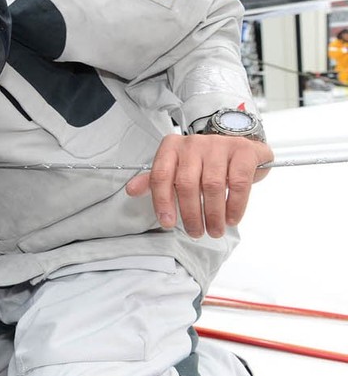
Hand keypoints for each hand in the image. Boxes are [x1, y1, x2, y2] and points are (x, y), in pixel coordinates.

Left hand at [125, 133, 272, 238]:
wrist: (239, 147)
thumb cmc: (204, 162)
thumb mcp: (178, 168)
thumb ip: (156, 180)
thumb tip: (131, 190)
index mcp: (171, 147)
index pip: (160, 175)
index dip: (162, 201)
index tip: (167, 223)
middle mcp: (192, 143)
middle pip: (186, 183)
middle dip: (190, 214)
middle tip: (196, 232)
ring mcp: (218, 145)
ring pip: (212, 185)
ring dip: (213, 215)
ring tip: (214, 230)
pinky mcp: (243, 151)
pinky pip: (238, 183)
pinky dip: (234, 205)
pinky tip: (231, 219)